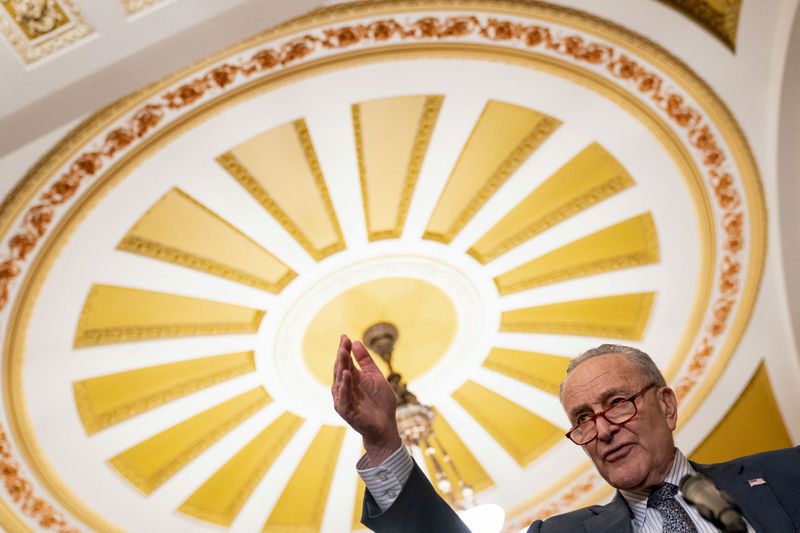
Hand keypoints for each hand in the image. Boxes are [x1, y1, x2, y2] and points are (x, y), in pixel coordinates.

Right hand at [332, 334, 401, 465]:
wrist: (385, 425)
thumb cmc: (381, 402)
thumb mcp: (375, 377)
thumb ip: (366, 361)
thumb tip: (356, 342)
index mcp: (351, 379)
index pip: (345, 361)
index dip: (344, 349)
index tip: (344, 336)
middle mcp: (344, 388)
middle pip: (340, 368)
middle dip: (342, 355)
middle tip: (343, 342)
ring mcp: (343, 399)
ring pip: (339, 381)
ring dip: (341, 367)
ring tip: (343, 353)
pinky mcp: (345, 410)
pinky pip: (344, 396)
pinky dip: (344, 385)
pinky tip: (346, 374)